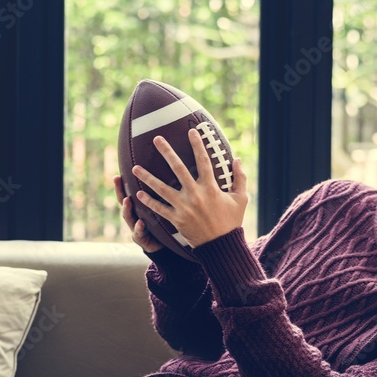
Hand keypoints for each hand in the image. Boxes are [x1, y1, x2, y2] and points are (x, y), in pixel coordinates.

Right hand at [114, 175, 163, 252]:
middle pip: (123, 202)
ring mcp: (135, 228)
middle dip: (119, 190)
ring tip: (127, 200)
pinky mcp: (141, 239)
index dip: (121, 184)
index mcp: (138, 208)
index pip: (127, 193)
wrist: (164, 246)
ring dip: (127, 208)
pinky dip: (139, 228)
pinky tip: (140, 223)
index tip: (118, 173)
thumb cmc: (162, 225)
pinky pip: (138, 233)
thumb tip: (166, 176)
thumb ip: (159, 196)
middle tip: (116, 179)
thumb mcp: (160, 208)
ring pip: (128, 217)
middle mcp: (134, 216)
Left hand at [132, 128, 247, 246]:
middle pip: (178, 169)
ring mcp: (184, 207)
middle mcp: (196, 195)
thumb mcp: (241, 199)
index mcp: (211, 188)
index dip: (198, 145)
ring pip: (162, 189)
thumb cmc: (232, 221)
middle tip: (156, 139)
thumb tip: (237, 159)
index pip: (204, 161)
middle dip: (167, 152)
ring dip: (147, 177)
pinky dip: (149, 201)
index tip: (191, 131)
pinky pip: (159, 208)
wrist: (221, 246)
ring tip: (135, 167)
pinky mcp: (176, 219)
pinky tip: (138, 193)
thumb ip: (240, 178)